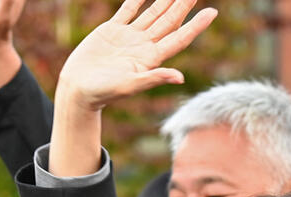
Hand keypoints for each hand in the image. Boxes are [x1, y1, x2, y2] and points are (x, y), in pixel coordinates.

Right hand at [55, 0, 216, 112]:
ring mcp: (129, 37)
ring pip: (152, 13)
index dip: (196, 26)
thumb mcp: (129, 86)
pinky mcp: (112, 30)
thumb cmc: (102, 93)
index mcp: (151, 59)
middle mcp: (143, 45)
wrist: (78, 89)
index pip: (179, 38)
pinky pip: (129, 9)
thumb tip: (180, 77)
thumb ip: (153, 78)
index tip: (212, 12)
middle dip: (183, 5)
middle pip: (169, 21)